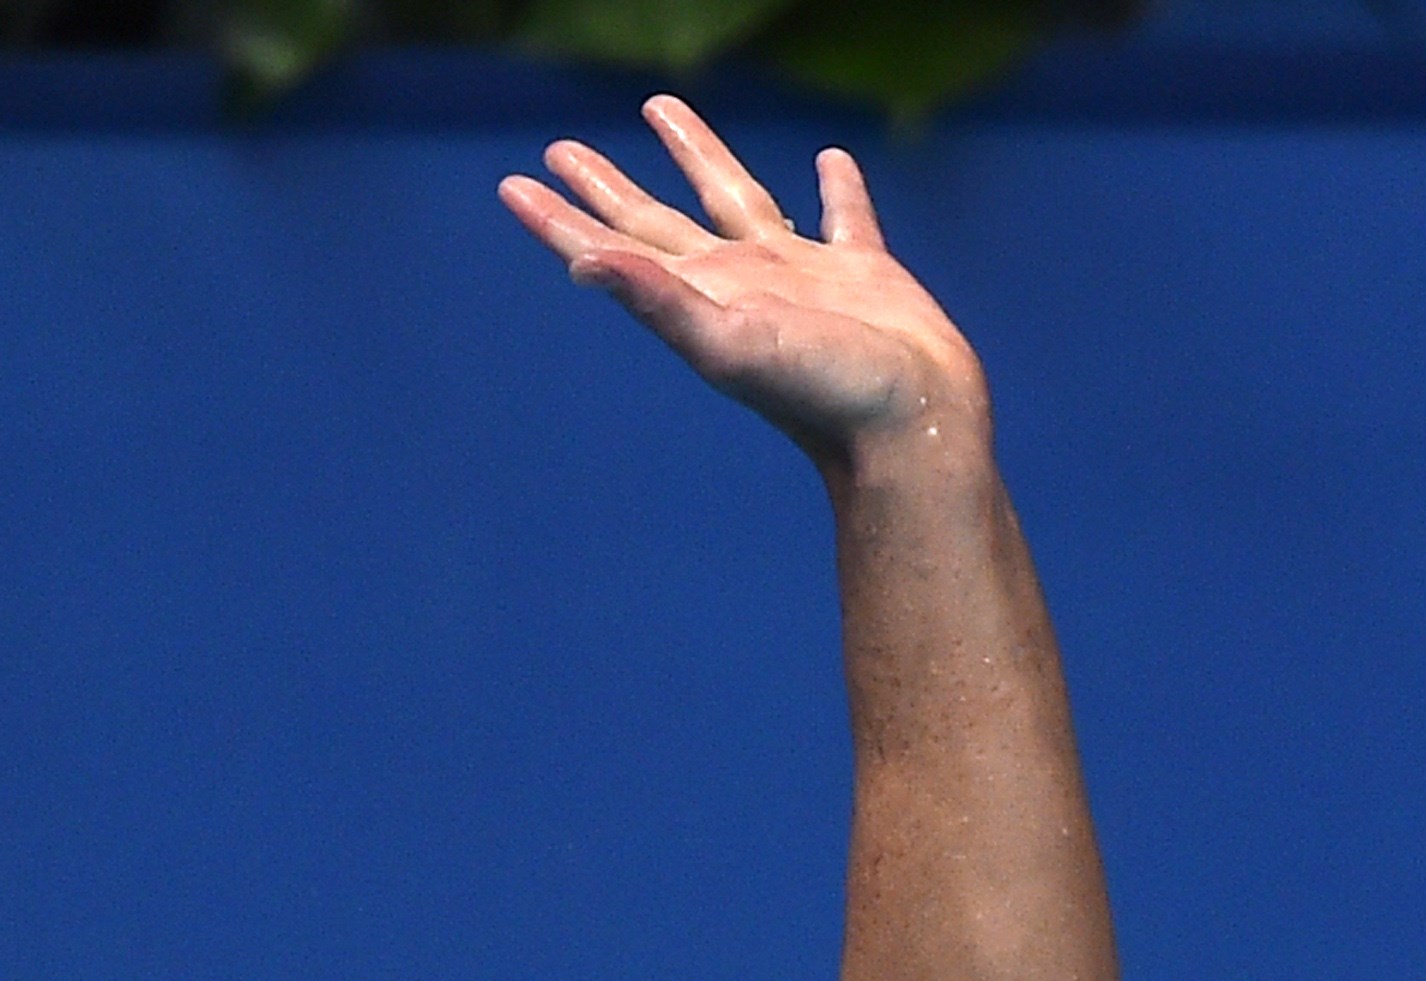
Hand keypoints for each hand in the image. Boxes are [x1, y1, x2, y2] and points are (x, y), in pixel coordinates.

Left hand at [500, 99, 985, 467]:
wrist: (912, 424)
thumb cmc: (823, 392)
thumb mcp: (729, 344)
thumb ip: (657, 300)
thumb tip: (583, 263)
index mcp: (700, 297)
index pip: (611, 248)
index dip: (561, 219)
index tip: (513, 184)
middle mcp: (739, 282)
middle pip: (656, 221)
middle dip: (607, 186)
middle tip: (562, 150)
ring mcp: (799, 275)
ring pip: (737, 197)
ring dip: (698, 155)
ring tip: (662, 112)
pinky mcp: (862, 272)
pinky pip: (844, 215)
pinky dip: (837, 189)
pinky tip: (830, 162)